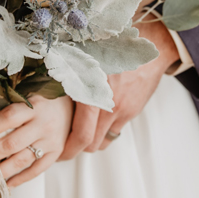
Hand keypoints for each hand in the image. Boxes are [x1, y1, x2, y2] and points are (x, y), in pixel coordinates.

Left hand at [0, 95, 73, 187]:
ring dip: (0, 170)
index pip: (8, 117)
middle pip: (12, 143)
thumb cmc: (46, 100)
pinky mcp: (56, 152)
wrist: (74, 105)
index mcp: (35, 106)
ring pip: (21, 160)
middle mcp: (43, 124)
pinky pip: (36, 170)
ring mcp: (51, 140)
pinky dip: (19, 179)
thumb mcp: (31, 95)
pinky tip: (7, 183)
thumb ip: (11, 105)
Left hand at [59, 19, 178, 157]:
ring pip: (104, 139)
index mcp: (95, 90)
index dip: (68, 149)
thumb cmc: (113, 46)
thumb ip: (71, 77)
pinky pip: (116, 130)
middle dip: (77, 149)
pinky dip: (105, 129)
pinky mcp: (133, 110)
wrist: (149, 44)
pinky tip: (99, 119)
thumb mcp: (88, 58)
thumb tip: (49, 93)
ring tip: (82, 132)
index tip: (58, 153)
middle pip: (92, 143)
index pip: (82, 134)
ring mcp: (123, 108)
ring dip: (92, 140)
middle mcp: (110, 103)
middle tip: (65, 145)